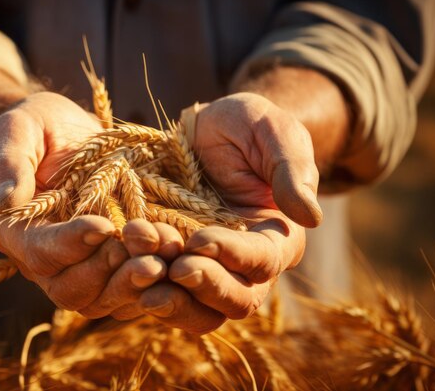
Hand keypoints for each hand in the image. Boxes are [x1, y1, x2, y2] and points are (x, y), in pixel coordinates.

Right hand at [0, 92, 174, 316]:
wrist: (66, 132)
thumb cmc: (36, 126)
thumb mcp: (16, 130)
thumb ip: (8, 162)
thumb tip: (5, 200)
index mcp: (16, 231)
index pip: (39, 252)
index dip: (70, 244)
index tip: (103, 226)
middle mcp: (44, 259)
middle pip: (71, 289)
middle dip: (109, 273)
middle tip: (144, 250)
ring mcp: (78, 265)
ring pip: (102, 299)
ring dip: (135, 283)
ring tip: (165, 258)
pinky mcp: (108, 263)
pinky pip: (127, 290)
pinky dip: (152, 283)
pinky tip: (175, 259)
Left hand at [137, 92, 321, 333]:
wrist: (207, 130)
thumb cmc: (246, 126)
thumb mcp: (272, 131)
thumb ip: (291, 169)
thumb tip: (310, 217)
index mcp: (278, 235)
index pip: (263, 261)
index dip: (232, 256)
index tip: (200, 240)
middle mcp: (246, 262)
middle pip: (236, 300)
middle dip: (203, 288)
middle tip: (170, 269)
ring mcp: (209, 267)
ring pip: (199, 309)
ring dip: (171, 298)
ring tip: (140, 274)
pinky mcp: (175, 263)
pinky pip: (165, 291)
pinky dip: (145, 286)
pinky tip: (124, 269)